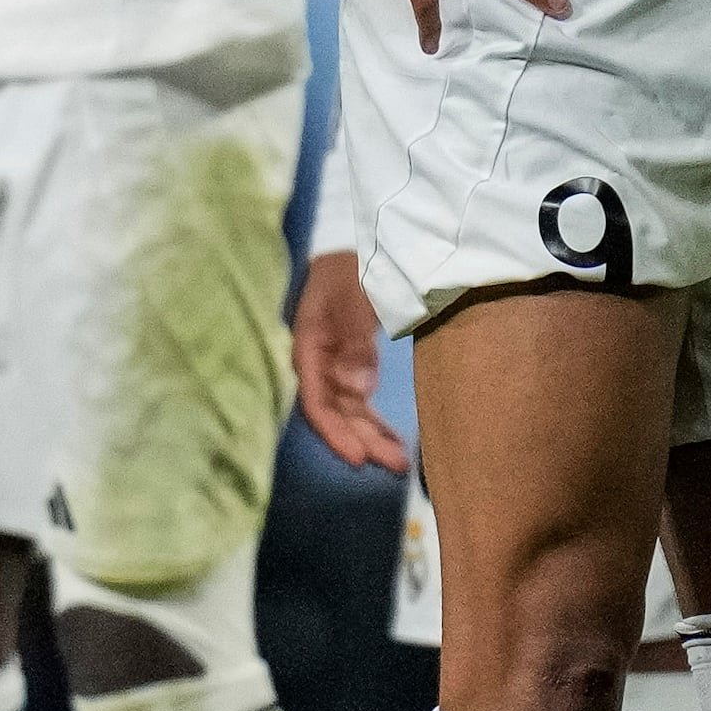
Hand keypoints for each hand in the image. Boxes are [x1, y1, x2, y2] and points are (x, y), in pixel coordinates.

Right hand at [294, 248, 406, 472]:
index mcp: (310, 346)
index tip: (358, 457)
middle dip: (362, 442)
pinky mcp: (351, 366)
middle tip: (394, 466)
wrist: (357, 244)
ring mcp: (335, 366)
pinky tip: (396, 442)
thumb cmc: (352, 265)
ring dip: (372, 437)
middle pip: (336, 413)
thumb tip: (359, 389)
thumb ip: (356, 337)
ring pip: (350, 412)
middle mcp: (318, 363)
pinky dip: (377, 421)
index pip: (316, 401)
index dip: (334, 432)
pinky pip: (362, 402)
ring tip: (400, 463)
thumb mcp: (356, 293)